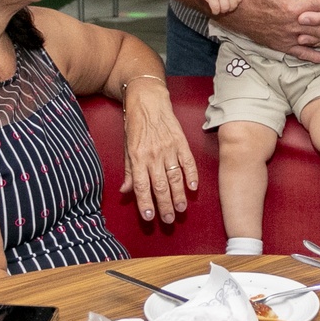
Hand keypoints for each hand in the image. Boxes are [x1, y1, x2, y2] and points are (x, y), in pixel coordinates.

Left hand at [118, 80, 198, 223]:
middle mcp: (154, 155)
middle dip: (164, 205)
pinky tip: (193, 188)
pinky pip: (188, 162)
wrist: (148, 100)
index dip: (145, 203)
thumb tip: (126, 191)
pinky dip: (192, 175)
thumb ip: (129, 170)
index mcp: (138, 157)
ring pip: (175, 177)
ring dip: (178, 195)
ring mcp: (169, 148)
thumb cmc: (135, 125)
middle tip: (168, 220)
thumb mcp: (126, 147)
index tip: (150, 217)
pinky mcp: (181, 142)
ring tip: (180, 210)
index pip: (142, 185)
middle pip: (160, 185)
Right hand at [196, 0, 241, 15]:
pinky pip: (216, 8)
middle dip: (229, 9)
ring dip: (222, 11)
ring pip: (225, 7)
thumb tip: (237, 3)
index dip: (235, 4)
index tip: (230, 4)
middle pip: (233, 5)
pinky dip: (215, 11)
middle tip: (224, 8)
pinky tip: (214, 11)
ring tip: (219, 9)